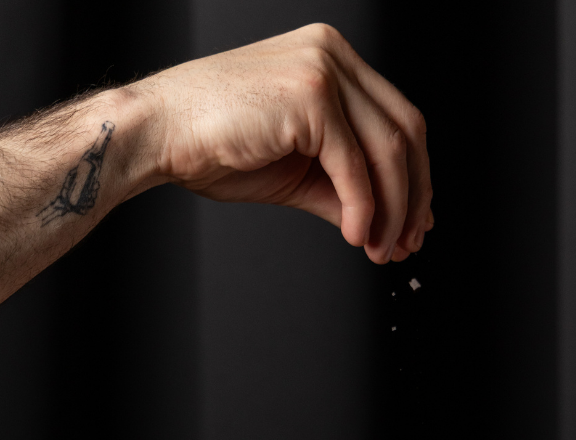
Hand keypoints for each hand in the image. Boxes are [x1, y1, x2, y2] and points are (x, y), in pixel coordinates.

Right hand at [137, 24, 431, 263]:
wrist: (160, 133)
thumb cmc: (214, 147)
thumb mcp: (298, 174)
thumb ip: (345, 190)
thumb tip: (387, 224)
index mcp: (332, 61)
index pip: (398, 120)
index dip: (415, 179)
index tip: (413, 224)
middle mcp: (333, 54)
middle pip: (406, 131)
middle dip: (413, 197)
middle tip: (406, 244)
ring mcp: (324, 67)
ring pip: (389, 149)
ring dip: (392, 211)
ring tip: (380, 249)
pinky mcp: (311, 94)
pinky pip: (355, 165)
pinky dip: (363, 208)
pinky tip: (356, 236)